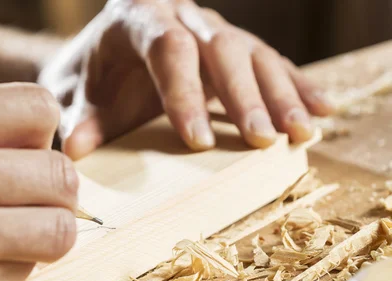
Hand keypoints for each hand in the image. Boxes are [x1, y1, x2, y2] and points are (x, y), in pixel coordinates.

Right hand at [0, 84, 77, 280]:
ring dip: (45, 236)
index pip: (39, 108)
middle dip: (54, 194)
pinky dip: (12, 271)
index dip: (42, 137)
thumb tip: (45, 148)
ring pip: (59, 229)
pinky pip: (25, 273)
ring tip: (11, 239)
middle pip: (61, 174)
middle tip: (26, 207)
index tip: (25, 158)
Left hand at [39, 0, 334, 159]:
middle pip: (221, 47)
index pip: (168, 48)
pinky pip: (270, 61)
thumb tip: (76, 150)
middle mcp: (180, 14)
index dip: (185, 92)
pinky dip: (296, 86)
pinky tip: (320, 111)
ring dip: (280, 94)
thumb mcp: (76, 98)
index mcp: (136, 17)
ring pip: (254, 53)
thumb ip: (79, 120)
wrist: (100, 59)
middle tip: (260, 140)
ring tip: (299, 133)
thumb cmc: (89, 79)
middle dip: (244, 95)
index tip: (197, 140)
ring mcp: (210, 28)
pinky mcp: (231, 47)